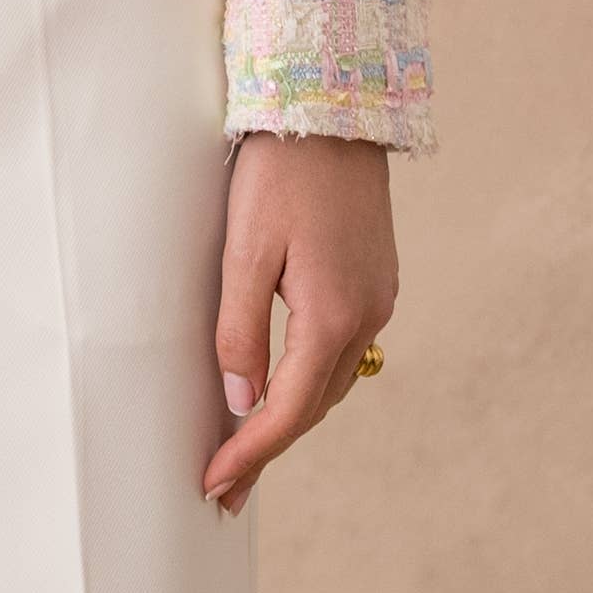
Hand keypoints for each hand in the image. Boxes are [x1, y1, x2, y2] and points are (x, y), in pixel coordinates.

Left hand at [201, 131, 398, 515]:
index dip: (249, 453)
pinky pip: (345, 349)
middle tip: (226, 487)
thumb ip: (240, 327)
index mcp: (333, 316)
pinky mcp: (377, 277)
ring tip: (250, 446)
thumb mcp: (245, 248)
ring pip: (334, 381)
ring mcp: (378, 297)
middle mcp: (366, 316)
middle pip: (315, 406)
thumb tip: (240, 399)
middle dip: (269, 448)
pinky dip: (313, 378)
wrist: (334, 106)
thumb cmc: (281, 171)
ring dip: (294, 416)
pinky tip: (288, 383)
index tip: (214, 485)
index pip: (286, 410)